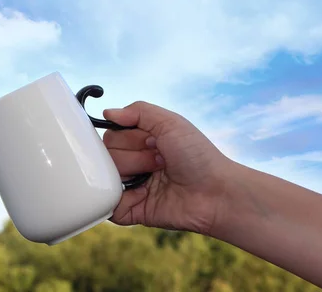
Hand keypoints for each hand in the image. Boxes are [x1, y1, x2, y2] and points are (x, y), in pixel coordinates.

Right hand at [103, 101, 234, 234]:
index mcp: (141, 143)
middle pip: (107, 155)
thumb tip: (107, 113)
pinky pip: (108, 205)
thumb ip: (137, 111)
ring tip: (157, 176)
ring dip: (132, 174)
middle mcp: (134, 164)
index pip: (111, 135)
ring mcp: (132, 188)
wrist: (215, 192)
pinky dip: (119, 200)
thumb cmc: (198, 156)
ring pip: (106, 178)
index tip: (152, 141)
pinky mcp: (132, 211)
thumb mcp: (170, 122)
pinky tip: (143, 195)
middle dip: (134, 155)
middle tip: (159, 161)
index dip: (128, 137)